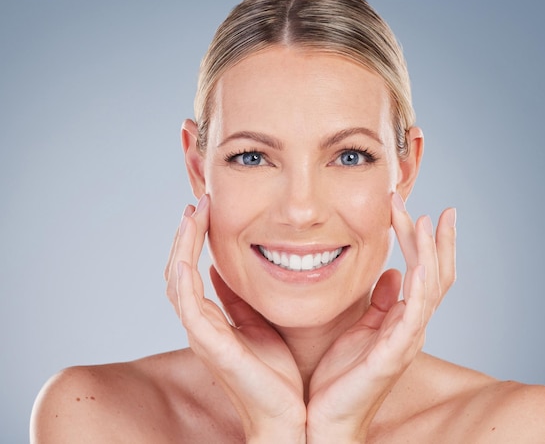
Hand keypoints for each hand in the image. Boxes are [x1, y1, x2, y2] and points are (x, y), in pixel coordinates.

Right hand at [164, 195, 305, 442]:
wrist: (290, 418)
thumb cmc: (278, 376)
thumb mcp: (261, 324)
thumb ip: (242, 300)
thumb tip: (227, 271)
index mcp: (214, 320)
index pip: (192, 271)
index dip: (194, 240)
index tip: (204, 208)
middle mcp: (202, 325)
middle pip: (178, 271)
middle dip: (185, 235)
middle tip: (197, 203)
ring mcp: (202, 334)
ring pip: (177, 281)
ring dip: (182, 245)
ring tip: (193, 214)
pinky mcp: (211, 344)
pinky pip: (188, 304)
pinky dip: (183, 275)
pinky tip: (189, 251)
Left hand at [306, 194, 456, 442]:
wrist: (325, 419)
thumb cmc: (340, 377)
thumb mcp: (358, 329)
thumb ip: (378, 303)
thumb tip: (392, 273)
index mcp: (402, 320)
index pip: (427, 274)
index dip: (430, 244)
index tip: (427, 211)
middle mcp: (411, 328)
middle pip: (436, 275)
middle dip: (435, 240)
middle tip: (433, 207)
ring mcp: (405, 341)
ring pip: (431, 290)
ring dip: (429, 253)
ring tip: (424, 220)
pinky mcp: (391, 355)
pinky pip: (413, 318)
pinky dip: (421, 290)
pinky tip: (420, 266)